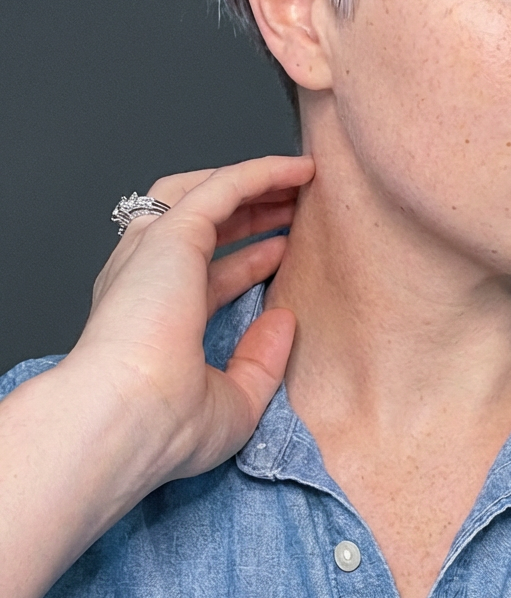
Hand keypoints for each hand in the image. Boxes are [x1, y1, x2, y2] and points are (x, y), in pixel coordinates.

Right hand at [0, 154, 312, 597]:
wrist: (125, 418)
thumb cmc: (163, 427)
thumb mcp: (232, 403)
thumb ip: (260, 361)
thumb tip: (286, 320)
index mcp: (154, 320)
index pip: (205, 276)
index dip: (247, 262)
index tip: (282, 253)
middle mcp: (147, 278)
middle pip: (202, 225)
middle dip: (250, 213)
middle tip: (294, 207)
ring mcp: (153, 252)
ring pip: (203, 192)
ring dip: (252, 183)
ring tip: (298, 178)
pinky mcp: (171, 233)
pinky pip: (224, 185)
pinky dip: (261, 172)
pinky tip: (298, 169)